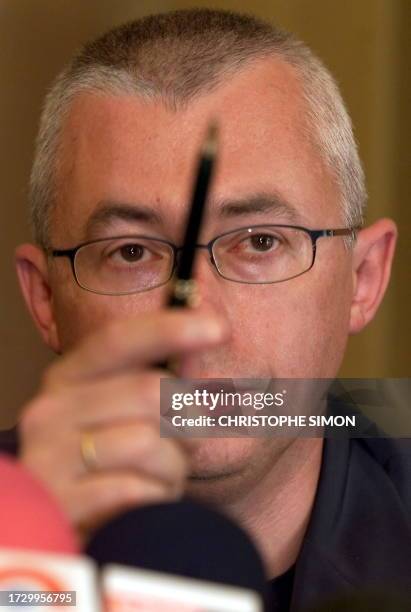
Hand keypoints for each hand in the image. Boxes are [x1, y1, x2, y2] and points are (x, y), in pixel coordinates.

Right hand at [18, 310, 227, 539]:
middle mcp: (51, 410)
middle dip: (187, 421)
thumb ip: (157, 381)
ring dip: (173, 467)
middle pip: (150, 392)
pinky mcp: (62, 503)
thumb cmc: (106, 464)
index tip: (219, 326)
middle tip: (186, 442)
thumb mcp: (122, 415)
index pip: (118, 341)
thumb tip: (208, 338)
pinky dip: (155, 498)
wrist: (63, 526)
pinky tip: (142, 504)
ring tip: (158, 479)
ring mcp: (50, 457)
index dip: (170, 329)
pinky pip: (138, 490)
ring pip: (150, 443)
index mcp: (67, 379)